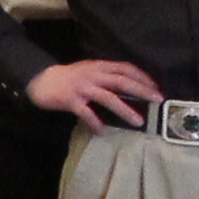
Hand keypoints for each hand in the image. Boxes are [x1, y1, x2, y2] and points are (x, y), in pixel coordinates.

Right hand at [29, 58, 163, 127]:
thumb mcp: (89, 70)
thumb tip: (128, 86)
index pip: (125, 68)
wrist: (41, 80)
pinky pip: (86, 113)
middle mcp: (93, 75)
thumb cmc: (68, 77)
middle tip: (157, 100)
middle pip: (122, 81)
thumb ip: (106, 75)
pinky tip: (103, 131)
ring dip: (125, 110)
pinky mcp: (71, 100)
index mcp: (99, 66)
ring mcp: (83, 88)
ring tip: (138, 121)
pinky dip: (95, 122)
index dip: (142, 76)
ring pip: (108, 98)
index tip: (155, 87)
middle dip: (142, 90)